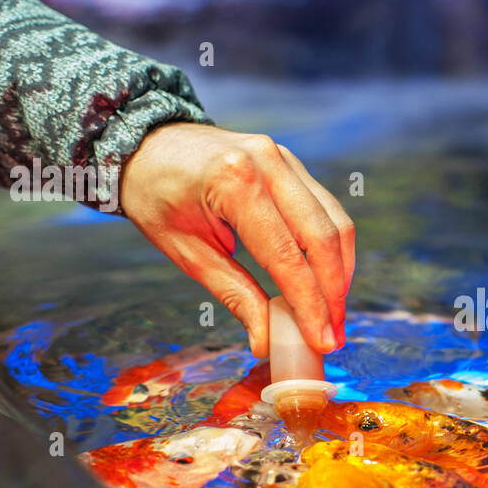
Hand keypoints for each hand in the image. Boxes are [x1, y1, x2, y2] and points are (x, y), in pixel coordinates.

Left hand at [118, 123, 353, 356]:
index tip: (323, 340)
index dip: (310, 304)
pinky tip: (326, 278)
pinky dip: (331, 248)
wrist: (148, 146)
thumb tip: (266, 340)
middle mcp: (268, 163)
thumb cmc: (157, 198)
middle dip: (333, 293)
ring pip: (335, 222)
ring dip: (340, 272)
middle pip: (323, 237)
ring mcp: (284, 158)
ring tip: (333, 312)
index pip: (287, 256)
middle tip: (334, 334)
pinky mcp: (291, 163)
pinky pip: (326, 209)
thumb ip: (234, 294)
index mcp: (234, 183)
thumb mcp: (188, 253)